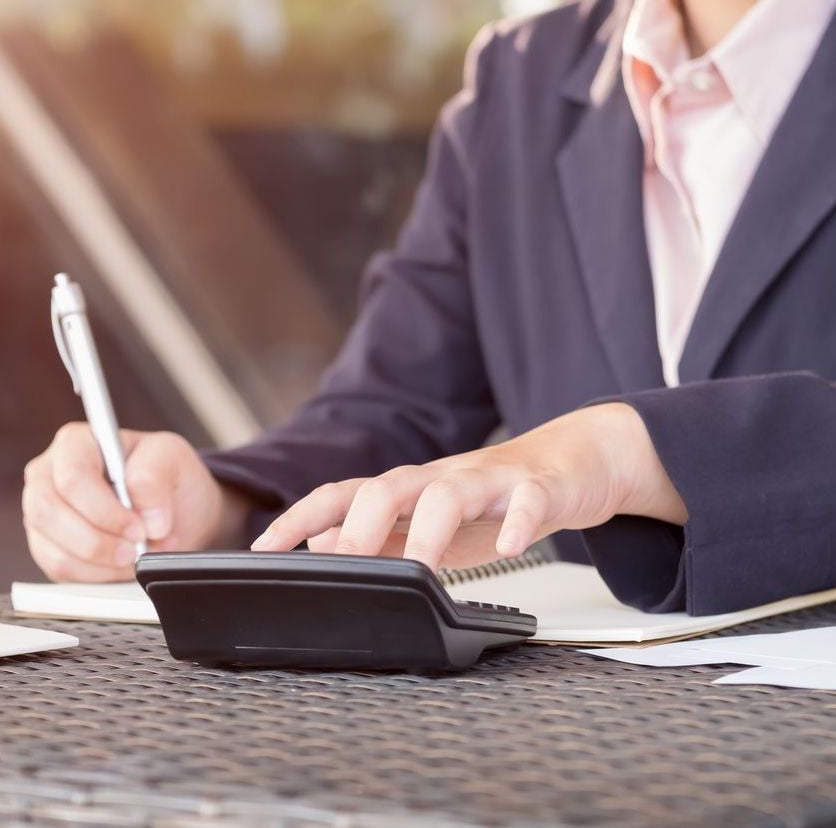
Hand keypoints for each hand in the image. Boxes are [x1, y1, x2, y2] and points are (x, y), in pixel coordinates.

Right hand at [22, 422, 248, 581]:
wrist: (175, 509)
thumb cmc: (167, 475)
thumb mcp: (172, 458)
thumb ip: (156, 477)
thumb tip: (148, 518)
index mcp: (76, 443)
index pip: (72, 477)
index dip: (104, 510)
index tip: (139, 528)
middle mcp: (48, 475)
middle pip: (49, 512)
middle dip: (98, 539)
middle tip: (136, 548)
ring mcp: (43, 513)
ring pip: (52, 547)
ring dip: (101, 560)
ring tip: (136, 554)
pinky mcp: (48, 546)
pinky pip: (60, 569)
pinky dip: (98, 574)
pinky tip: (122, 563)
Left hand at [251, 403, 687, 570]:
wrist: (571, 461)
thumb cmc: (494, 499)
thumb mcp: (427, 526)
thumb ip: (377, 536)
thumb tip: (317, 547)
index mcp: (410, 491)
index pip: (342, 496)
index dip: (298, 519)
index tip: (262, 551)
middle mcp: (441, 479)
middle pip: (388, 487)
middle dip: (358, 526)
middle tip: (342, 566)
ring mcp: (489, 480)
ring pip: (451, 493)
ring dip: (430, 530)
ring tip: (423, 570)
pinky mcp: (538, 488)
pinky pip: (527, 500)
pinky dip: (517, 522)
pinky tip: (511, 547)